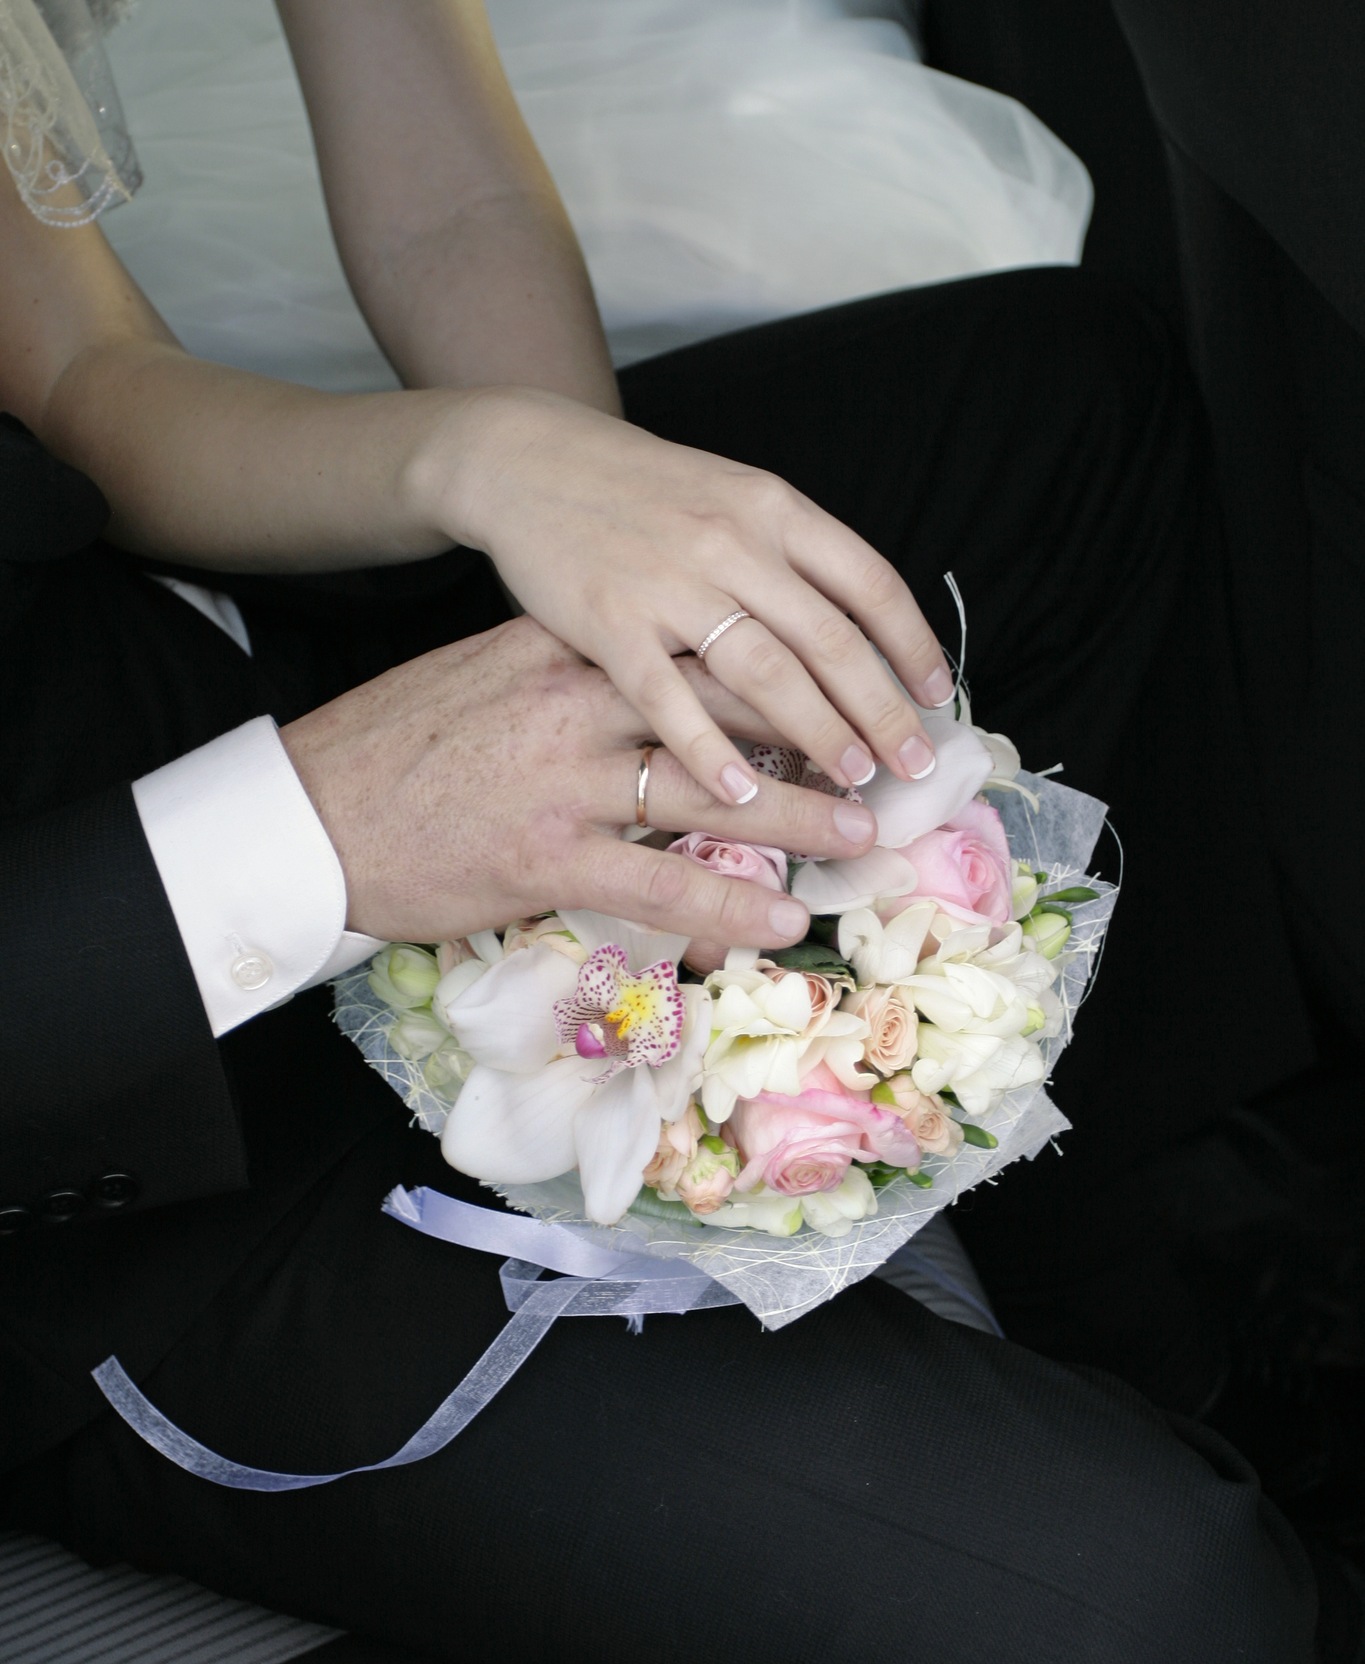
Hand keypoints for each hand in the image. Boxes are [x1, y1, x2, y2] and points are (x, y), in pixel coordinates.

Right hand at [279, 615, 878, 946]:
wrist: (309, 811)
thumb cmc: (401, 749)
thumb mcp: (491, 678)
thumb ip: (574, 671)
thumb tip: (654, 681)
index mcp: (565, 652)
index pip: (696, 648)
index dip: (783, 666)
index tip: (843, 684)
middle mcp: (575, 704)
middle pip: (727, 711)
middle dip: (819, 734)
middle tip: (886, 758)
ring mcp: (562, 783)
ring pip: (710, 797)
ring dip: (799, 818)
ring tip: (863, 836)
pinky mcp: (542, 859)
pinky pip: (657, 885)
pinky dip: (727, 905)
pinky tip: (783, 918)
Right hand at [410, 386, 954, 810]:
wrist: (528, 458)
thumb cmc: (638, 491)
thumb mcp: (728, 496)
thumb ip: (786, 554)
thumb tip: (856, 629)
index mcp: (771, 508)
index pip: (867, 582)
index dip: (910, 646)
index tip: (936, 697)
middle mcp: (733, 542)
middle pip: (829, 641)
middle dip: (881, 712)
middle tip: (912, 769)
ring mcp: (671, 583)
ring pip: (765, 674)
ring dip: (818, 735)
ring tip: (854, 783)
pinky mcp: (609, 622)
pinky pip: (671, 699)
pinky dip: (710, 750)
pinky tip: (743, 795)